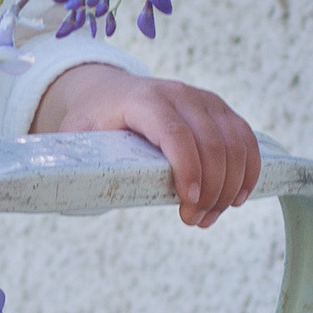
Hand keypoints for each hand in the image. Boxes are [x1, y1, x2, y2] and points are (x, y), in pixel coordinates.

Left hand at [33, 60, 259, 227]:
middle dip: (210, 189)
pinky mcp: (220, 110)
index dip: (187, 167)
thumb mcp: (76, 137)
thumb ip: (74, 161)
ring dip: (230, 186)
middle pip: (211, 142)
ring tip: (209, 216)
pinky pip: (246, 139)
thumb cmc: (92, 120)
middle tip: (195, 221)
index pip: (174, 131)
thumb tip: (63, 197)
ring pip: (234, 142)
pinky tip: (238, 197)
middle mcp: (179, 94)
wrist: (108, 90)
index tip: (188, 202)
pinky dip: (249, 170)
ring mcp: (204, 100)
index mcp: (143, 100)